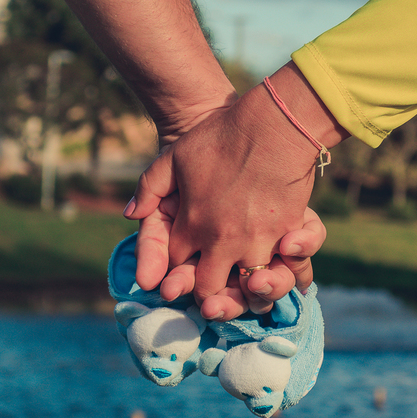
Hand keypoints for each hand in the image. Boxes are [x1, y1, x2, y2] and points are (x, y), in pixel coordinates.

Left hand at [127, 63, 347, 317]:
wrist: (271, 125)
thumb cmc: (221, 136)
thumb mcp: (174, 157)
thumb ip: (149, 187)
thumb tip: (130, 213)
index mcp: (191, 226)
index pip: (177, 265)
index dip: (178, 268)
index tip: (183, 266)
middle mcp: (220, 242)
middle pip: (208, 288)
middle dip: (206, 292)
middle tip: (210, 288)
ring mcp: (255, 242)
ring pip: (245, 287)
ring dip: (244, 288)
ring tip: (244, 283)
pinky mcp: (285, 236)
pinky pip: (283, 271)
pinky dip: (283, 275)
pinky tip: (281, 272)